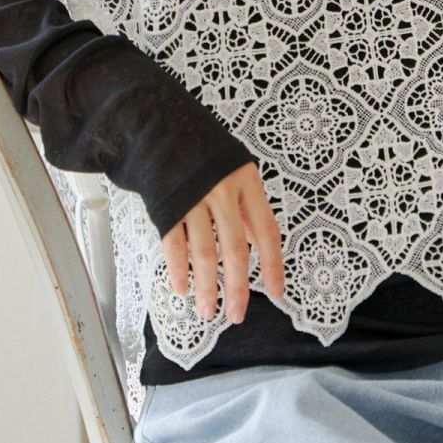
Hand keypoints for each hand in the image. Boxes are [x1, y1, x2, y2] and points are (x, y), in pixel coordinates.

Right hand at [161, 160, 285, 322]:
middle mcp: (223, 191)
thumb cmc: (207, 155)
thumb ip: (246, 207)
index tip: (277, 292)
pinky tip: (182, 288)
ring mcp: (194, 197)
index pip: (266, 230)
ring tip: (207, 311)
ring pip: (203, 251)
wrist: (165, 127)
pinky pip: (174, 243)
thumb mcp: (237, 172)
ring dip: (206, 286)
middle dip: (237, 287)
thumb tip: (255, 244)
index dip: (273, 264)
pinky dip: (178, 269)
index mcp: (247, 182)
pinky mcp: (168, 204)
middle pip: (234, 248)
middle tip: (236, 315)